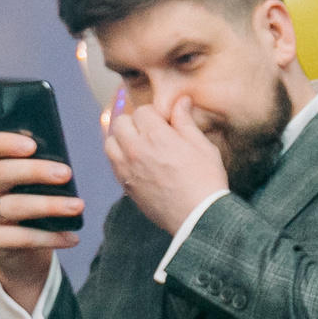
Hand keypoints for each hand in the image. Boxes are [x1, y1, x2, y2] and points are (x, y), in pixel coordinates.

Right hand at [0, 132, 85, 307]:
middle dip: (36, 171)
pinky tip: (72, 238)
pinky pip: (21, 237)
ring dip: (50, 205)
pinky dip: (50, 237)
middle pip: (1, 173)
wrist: (17, 250)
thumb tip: (63, 166)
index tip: (32, 145)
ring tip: (78, 206)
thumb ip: (35, 171)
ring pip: (13, 206)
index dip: (3, 143)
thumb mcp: (26, 186)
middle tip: (66, 174)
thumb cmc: (27, 206)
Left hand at [105, 93, 229, 235]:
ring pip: (111, 142)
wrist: (199, 217)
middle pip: (121, 123)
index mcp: (157, 135)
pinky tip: (138, 164)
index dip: (155, 115)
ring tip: (140, 147)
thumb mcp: (203, 147)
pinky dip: (120, 158)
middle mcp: (136, 149)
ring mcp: (127, 168)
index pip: (142, 111)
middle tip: (152, 134)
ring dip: (123, 140)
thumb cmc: (206, 181)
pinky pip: (113, 162)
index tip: (166, 124)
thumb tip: (181, 101)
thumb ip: (186, 122)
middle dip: (136, 124)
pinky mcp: (125, 185)